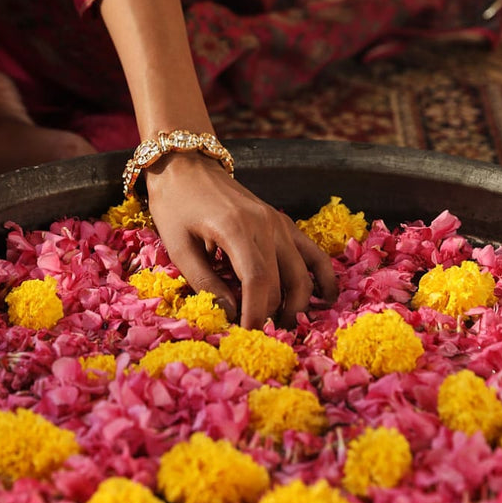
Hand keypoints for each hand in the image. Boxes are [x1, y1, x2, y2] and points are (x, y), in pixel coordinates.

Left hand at [145, 152, 337, 328]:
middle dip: (272, 315)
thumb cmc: (175, 205)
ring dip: (297, 304)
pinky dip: (323, 277)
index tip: (247, 336)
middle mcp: (265, 224)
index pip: (257, 282)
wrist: (185, 165)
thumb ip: (205, 283)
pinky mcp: (282, 222)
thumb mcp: (178, 246)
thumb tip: (231, 314)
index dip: (255, 314)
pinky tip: (326, 298)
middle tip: (257, 337)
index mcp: (236, 229)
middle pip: (281, 283)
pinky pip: (313, 253)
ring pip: (302, 273)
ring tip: (281, 327)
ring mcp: (278, 222)